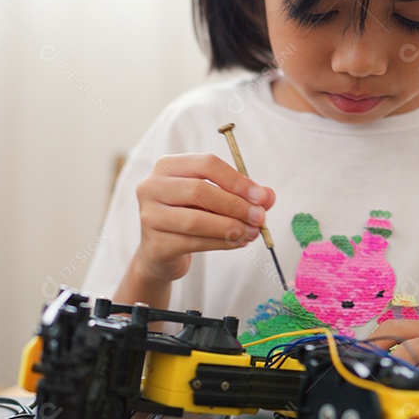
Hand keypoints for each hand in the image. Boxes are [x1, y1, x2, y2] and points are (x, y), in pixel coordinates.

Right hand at [130, 153, 275, 283]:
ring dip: (231, 227)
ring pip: (196, 220)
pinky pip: (194, 242)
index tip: (260, 196)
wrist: (161, 253)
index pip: (206, 164)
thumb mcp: (214, 200)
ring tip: (252, 232)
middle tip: (260, 217)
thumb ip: (241, 195)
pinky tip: (238, 242)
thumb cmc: (188, 217)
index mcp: (167, 167)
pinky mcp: (155, 244)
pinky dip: (221, 243)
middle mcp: (152, 187)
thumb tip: (268, 196)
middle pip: (200, 190)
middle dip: (236, 205)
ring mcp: (150, 216)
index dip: (236, 180)